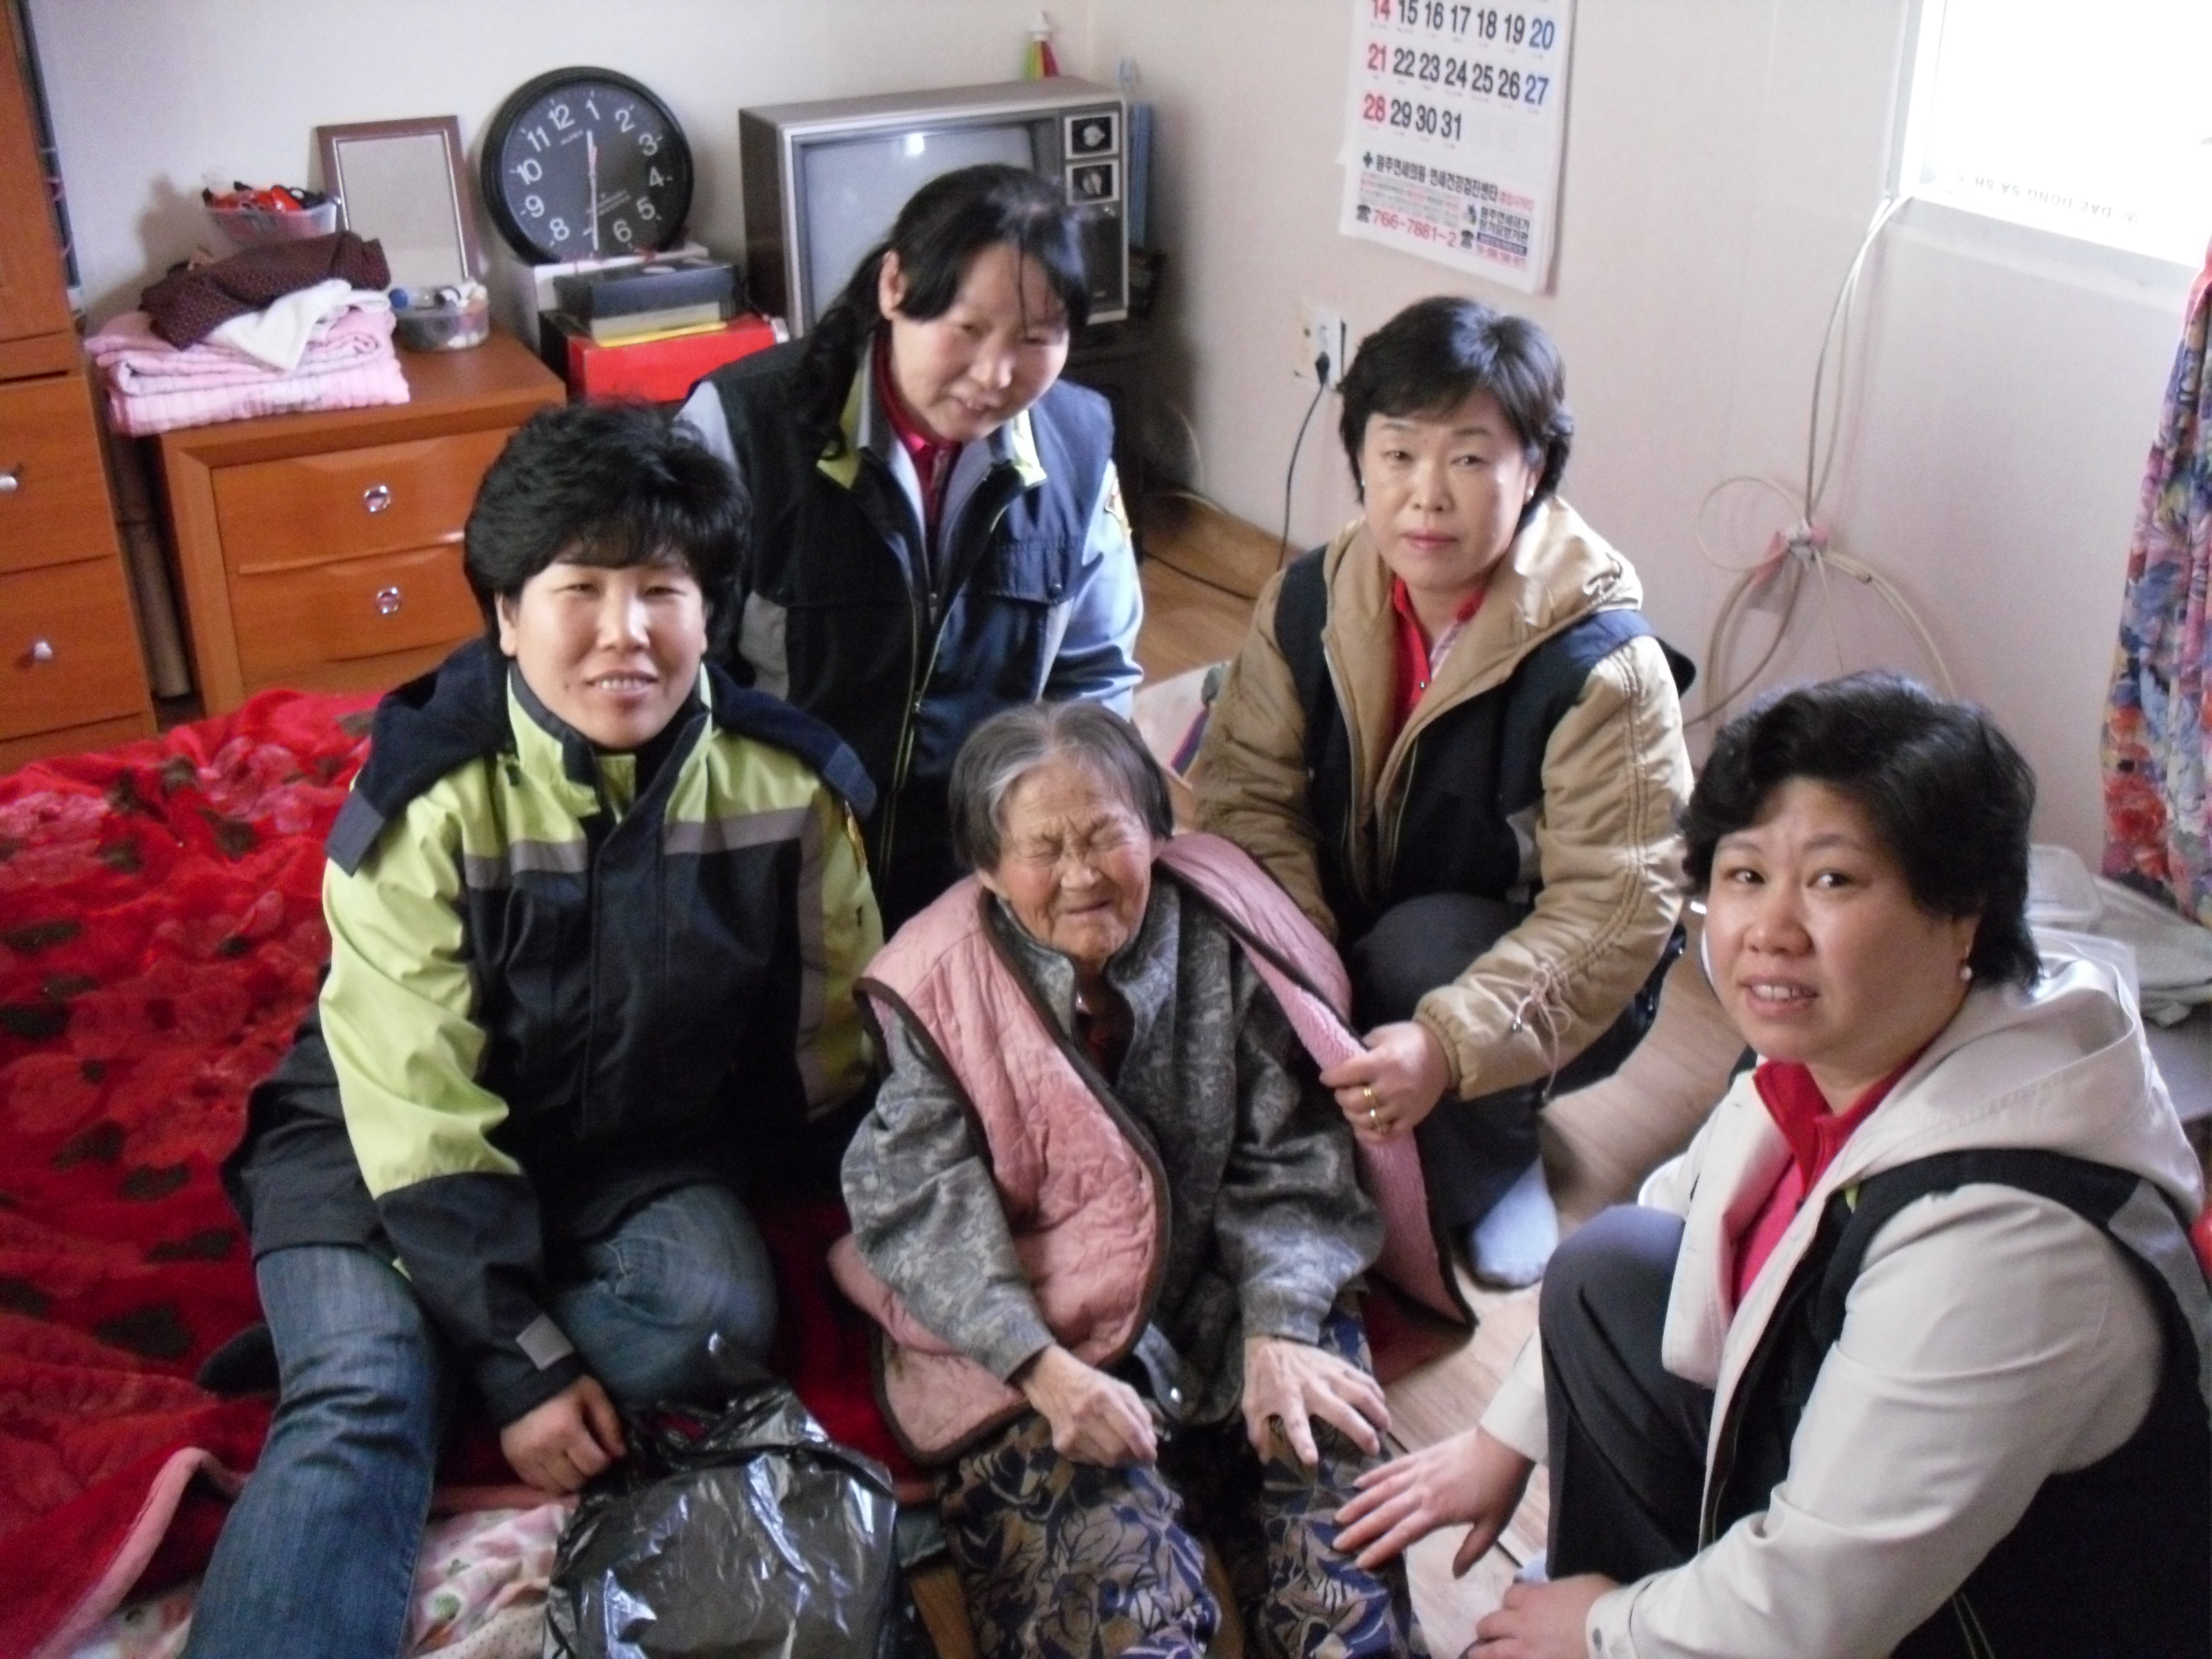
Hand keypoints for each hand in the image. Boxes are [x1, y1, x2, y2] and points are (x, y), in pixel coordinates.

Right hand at [499, 1374, 625, 1493]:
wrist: (525, 1377)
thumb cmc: (565, 1385)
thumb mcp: (593, 1396)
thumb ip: (609, 1425)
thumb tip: (620, 1454)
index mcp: (566, 1430)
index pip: (592, 1465)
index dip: (604, 1463)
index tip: (605, 1454)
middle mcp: (544, 1449)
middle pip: (574, 1481)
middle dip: (587, 1474)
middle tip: (589, 1460)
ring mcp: (526, 1458)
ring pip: (554, 1488)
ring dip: (568, 1481)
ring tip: (573, 1466)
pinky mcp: (514, 1461)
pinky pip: (536, 1484)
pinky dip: (549, 1481)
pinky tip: (556, 1467)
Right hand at [1017, 1344, 1158, 1466]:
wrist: (1051, 1381)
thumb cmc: (1092, 1384)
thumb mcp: (1121, 1389)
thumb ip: (1139, 1414)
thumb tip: (1151, 1443)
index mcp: (1104, 1397)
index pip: (1130, 1431)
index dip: (1145, 1449)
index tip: (1152, 1457)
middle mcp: (1085, 1417)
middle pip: (1118, 1451)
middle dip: (1133, 1457)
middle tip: (1139, 1456)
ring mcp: (1071, 1434)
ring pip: (1106, 1461)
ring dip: (1119, 1459)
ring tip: (1122, 1449)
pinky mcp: (1062, 1447)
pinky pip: (1091, 1462)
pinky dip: (1102, 1457)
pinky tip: (1100, 1444)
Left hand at [1240, 1334, 1389, 1466]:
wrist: (1273, 1340)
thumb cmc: (1263, 1378)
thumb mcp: (1252, 1405)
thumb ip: (1257, 1431)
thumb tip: (1268, 1458)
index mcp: (1287, 1399)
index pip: (1295, 1424)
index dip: (1303, 1442)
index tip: (1313, 1460)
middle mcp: (1312, 1388)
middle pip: (1341, 1412)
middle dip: (1360, 1431)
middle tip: (1374, 1449)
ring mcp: (1329, 1374)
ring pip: (1360, 1393)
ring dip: (1376, 1411)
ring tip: (1386, 1429)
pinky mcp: (1339, 1364)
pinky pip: (1363, 1378)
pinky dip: (1376, 1391)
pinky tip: (1383, 1404)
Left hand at [1321, 1021, 1452, 1140]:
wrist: (1446, 1053)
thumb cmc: (1410, 1040)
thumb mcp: (1383, 1035)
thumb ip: (1361, 1048)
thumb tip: (1340, 1062)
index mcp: (1383, 1062)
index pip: (1346, 1074)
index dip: (1330, 1077)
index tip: (1326, 1077)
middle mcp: (1392, 1087)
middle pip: (1353, 1102)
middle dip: (1341, 1096)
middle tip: (1343, 1090)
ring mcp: (1402, 1107)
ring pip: (1365, 1121)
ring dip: (1352, 1115)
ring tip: (1353, 1106)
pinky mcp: (1411, 1120)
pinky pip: (1385, 1135)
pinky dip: (1368, 1135)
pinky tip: (1362, 1126)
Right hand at [1334, 1426, 1534, 1571]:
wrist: (1504, 1445)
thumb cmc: (1501, 1487)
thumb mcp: (1494, 1525)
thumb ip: (1472, 1551)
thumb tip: (1456, 1574)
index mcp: (1438, 1511)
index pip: (1402, 1534)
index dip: (1380, 1548)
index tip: (1360, 1562)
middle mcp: (1422, 1492)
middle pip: (1384, 1513)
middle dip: (1359, 1529)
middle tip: (1337, 1542)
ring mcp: (1419, 1471)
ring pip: (1382, 1489)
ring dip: (1359, 1504)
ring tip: (1339, 1517)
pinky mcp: (1421, 1456)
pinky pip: (1392, 1467)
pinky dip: (1373, 1475)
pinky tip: (1357, 1483)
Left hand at [1469, 1575, 1616, 1656]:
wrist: (1616, 1634)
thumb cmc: (1604, 1603)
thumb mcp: (1579, 1584)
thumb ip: (1559, 1591)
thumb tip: (1557, 1597)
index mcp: (1533, 1598)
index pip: (1509, 1596)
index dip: (1512, 1602)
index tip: (1516, 1607)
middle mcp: (1522, 1624)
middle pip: (1490, 1624)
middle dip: (1487, 1628)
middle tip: (1486, 1633)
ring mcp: (1527, 1652)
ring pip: (1492, 1653)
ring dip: (1482, 1653)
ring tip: (1475, 1655)